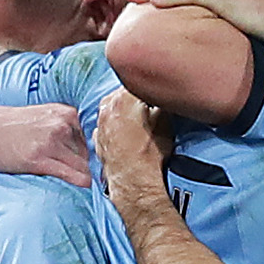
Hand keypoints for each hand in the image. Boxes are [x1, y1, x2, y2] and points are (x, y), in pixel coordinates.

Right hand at [0, 102, 91, 185]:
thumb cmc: (13, 128)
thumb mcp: (45, 117)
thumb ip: (67, 128)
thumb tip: (92, 152)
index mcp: (67, 114)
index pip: (92, 141)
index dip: (90, 157)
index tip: (86, 167)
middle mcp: (62, 125)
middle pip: (89, 155)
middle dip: (86, 168)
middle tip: (81, 179)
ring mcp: (51, 142)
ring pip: (83, 167)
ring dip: (82, 178)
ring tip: (75, 184)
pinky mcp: (39, 159)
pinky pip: (72, 175)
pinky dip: (81, 183)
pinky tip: (84, 188)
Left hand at [92, 90, 168, 207]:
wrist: (134, 181)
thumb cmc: (151, 152)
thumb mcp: (166, 121)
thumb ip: (162, 102)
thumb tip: (163, 96)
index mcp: (123, 98)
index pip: (137, 82)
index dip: (149, 88)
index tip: (157, 94)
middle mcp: (107, 108)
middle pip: (121, 94)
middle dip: (133, 98)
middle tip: (148, 107)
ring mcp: (100, 124)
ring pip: (110, 109)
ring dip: (122, 111)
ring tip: (137, 120)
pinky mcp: (97, 141)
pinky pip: (105, 127)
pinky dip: (113, 127)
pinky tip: (124, 134)